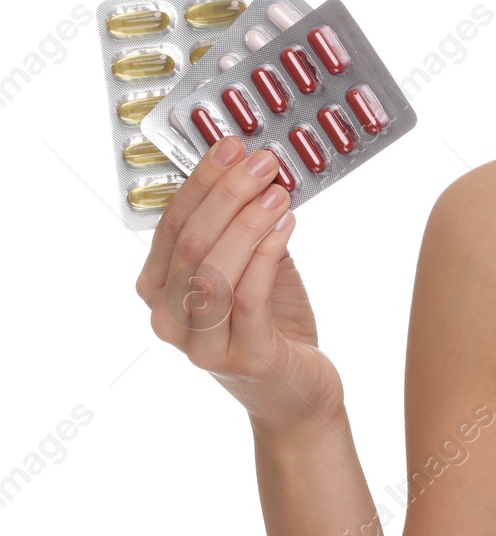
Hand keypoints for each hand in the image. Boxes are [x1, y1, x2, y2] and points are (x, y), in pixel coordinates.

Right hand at [135, 135, 343, 436]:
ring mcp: (201, 343)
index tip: (233, 144)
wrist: (296, 391)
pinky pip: (248, 296)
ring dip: (248, 221)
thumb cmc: (270, 322)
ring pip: (214, 269)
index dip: (202, 181)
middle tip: (262, 162)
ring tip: (279, 190)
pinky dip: (266, 253)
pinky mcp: (242, 358)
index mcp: (160, 289)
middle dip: (227, 194)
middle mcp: (168, 317)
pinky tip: (287, 224)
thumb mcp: (253, 266)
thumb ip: (246, 227)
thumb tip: (258, 170)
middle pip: (191, 242)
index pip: (173, 224)